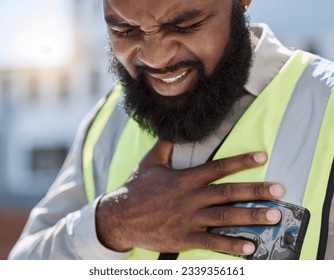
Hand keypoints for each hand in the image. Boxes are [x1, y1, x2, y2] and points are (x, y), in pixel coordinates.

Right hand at [96, 140, 284, 254]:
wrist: (120, 216)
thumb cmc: (136, 188)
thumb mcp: (149, 163)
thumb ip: (164, 146)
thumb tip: (172, 129)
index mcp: (185, 179)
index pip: (218, 167)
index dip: (241, 161)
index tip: (261, 157)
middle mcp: (190, 197)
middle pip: (228, 192)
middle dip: (256, 191)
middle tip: (279, 190)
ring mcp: (188, 219)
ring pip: (224, 217)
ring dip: (251, 217)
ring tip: (274, 217)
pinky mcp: (184, 237)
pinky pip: (211, 242)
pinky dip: (231, 245)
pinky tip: (250, 247)